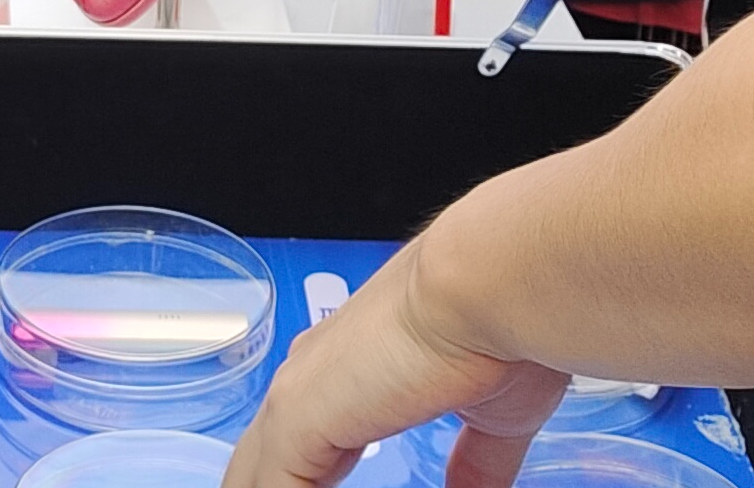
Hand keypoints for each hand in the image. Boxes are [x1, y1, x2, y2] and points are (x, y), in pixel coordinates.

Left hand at [225, 243, 566, 487]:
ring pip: (253, 477)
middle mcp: (310, 377)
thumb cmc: (500, 326)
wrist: (491, 286)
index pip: (300, 450)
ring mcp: (295, 395)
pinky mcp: (294, 416)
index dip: (308, 486)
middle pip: (258, 465)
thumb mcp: (492, 416)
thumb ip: (473, 461)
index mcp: (348, 371)